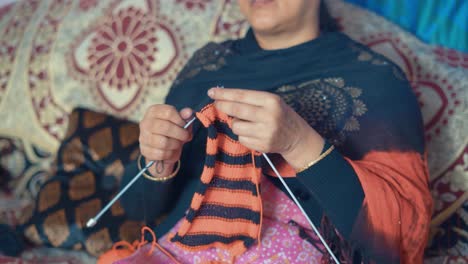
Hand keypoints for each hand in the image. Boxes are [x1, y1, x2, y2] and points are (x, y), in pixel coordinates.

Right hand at [139, 105, 192, 175]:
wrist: (162, 147)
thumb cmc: (172, 130)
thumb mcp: (180, 121)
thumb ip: (185, 116)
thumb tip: (189, 112)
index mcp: (154, 111)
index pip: (169, 112)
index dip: (180, 120)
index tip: (184, 125)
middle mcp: (146, 122)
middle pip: (166, 127)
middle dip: (180, 134)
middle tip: (185, 136)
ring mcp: (143, 137)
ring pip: (164, 143)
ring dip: (175, 145)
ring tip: (178, 144)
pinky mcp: (145, 150)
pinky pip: (161, 154)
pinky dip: (170, 154)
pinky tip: (171, 151)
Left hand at [208, 87, 323, 169]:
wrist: (296, 137)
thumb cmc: (279, 115)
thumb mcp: (270, 102)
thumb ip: (250, 100)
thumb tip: (222, 99)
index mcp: (271, 101)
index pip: (241, 95)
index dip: (224, 94)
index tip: (211, 92)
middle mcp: (269, 116)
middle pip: (236, 110)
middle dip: (222, 106)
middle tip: (216, 104)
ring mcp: (266, 132)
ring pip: (236, 126)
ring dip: (234, 124)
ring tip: (245, 122)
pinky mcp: (262, 145)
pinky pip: (241, 139)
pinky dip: (242, 135)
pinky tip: (253, 133)